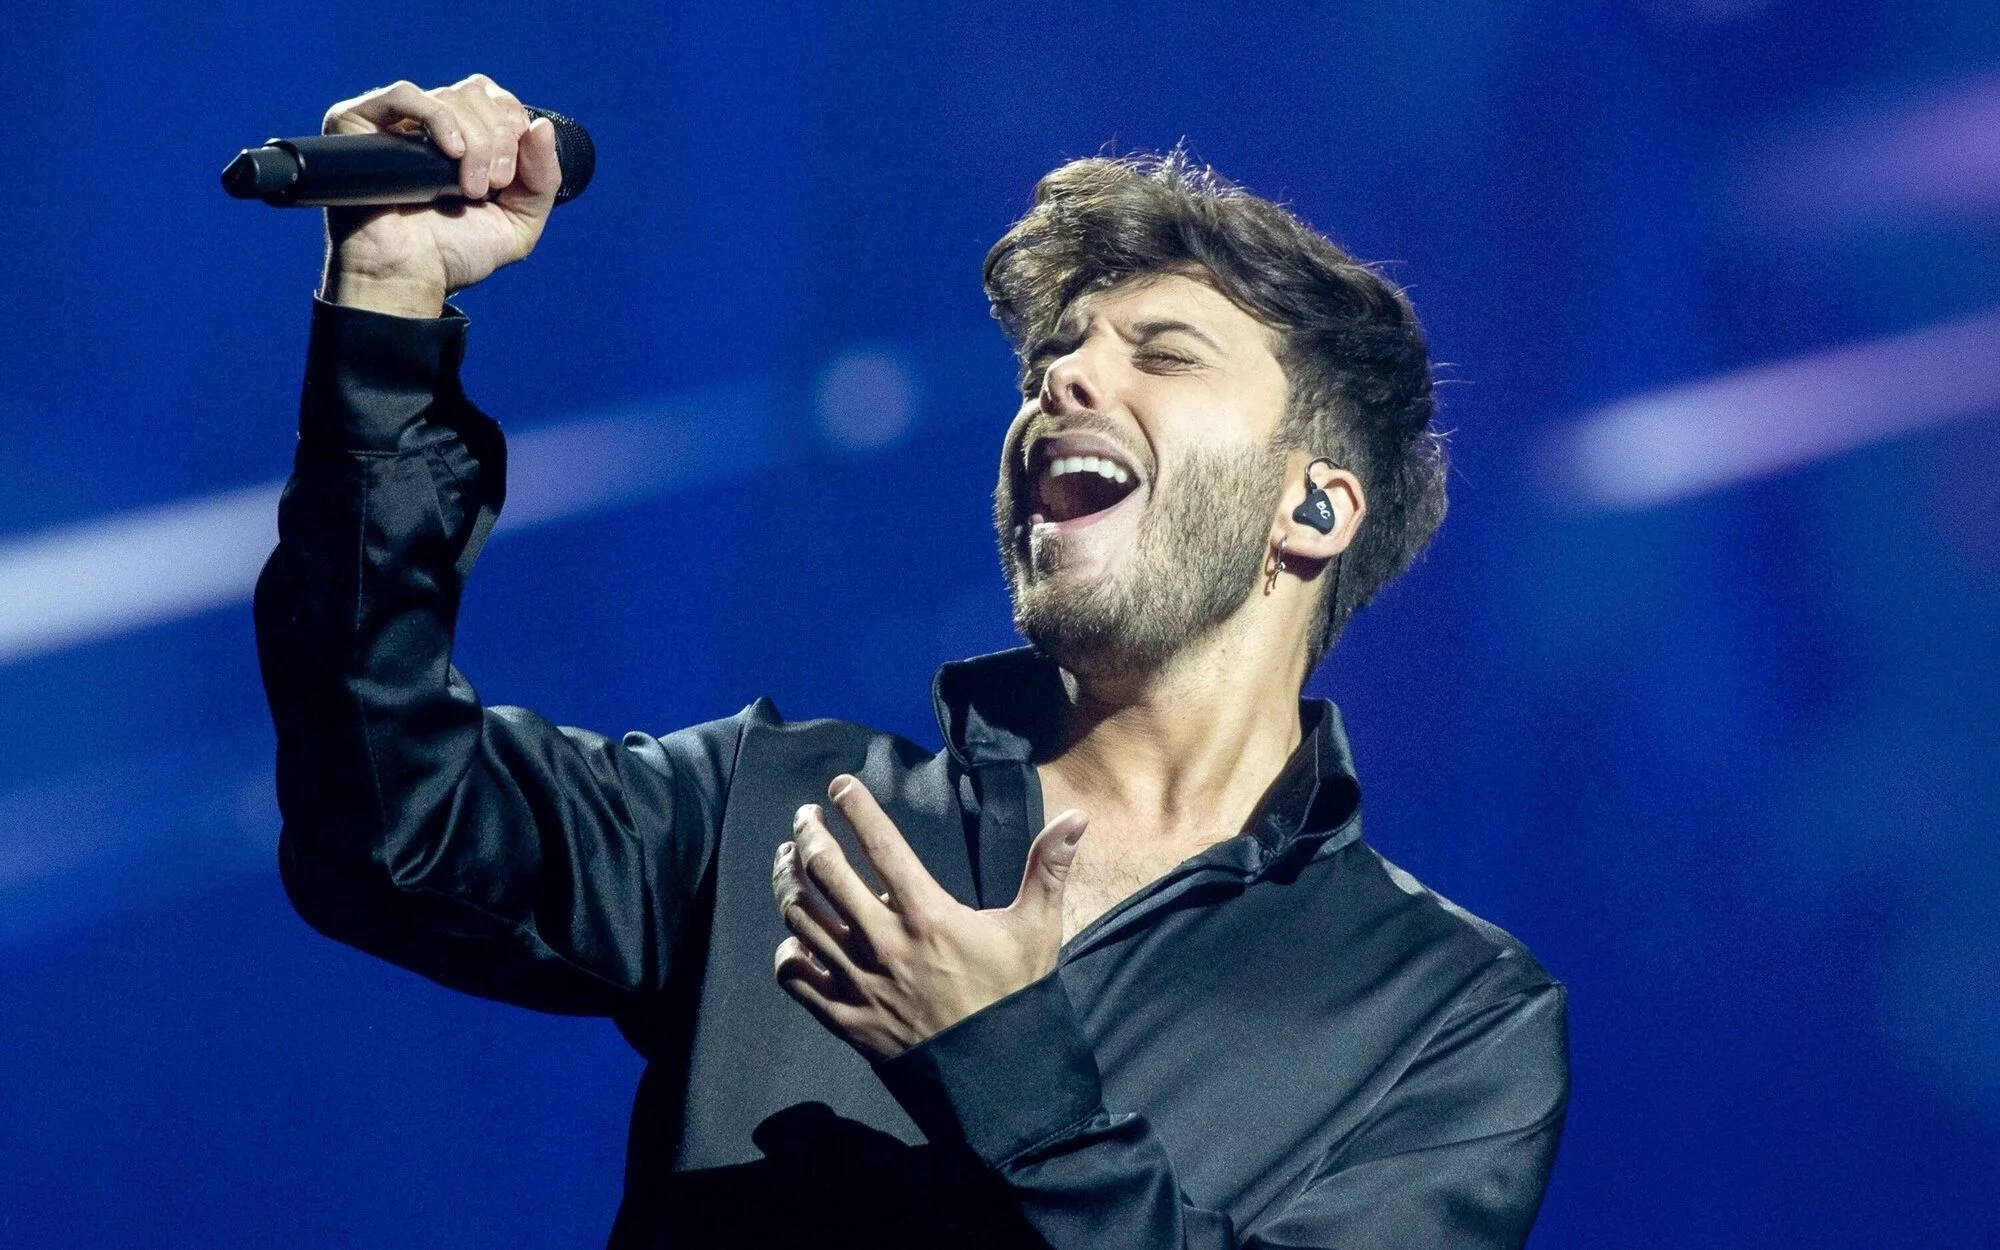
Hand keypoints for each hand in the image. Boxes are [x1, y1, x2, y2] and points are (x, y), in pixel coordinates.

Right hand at [318, 74, 562, 317]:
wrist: (408, 278)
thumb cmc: (454, 254)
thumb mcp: (518, 223)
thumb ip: (543, 180)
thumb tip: (544, 125)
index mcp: (464, 136)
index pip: (494, 97)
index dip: (512, 123)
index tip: (511, 174)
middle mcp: (428, 123)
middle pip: (476, 93)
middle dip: (498, 139)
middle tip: (491, 187)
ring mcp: (393, 120)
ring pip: (449, 96)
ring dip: (476, 140)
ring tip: (470, 189)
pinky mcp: (358, 122)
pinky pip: (403, 94)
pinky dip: (438, 117)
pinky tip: (451, 153)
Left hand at [771, 774, 1087, 1060]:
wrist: (996, 1077)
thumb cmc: (1015, 997)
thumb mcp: (1037, 929)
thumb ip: (1048, 869)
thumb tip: (1077, 815)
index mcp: (928, 916)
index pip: (881, 846)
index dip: (855, 808)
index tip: (839, 785)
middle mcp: (885, 944)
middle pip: (826, 873)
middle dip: (809, 835)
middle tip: (805, 818)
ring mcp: (860, 981)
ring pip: (802, 919)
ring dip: (788, 882)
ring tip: (787, 860)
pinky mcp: (847, 1018)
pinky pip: (797, 978)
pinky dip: (787, 953)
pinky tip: (793, 938)